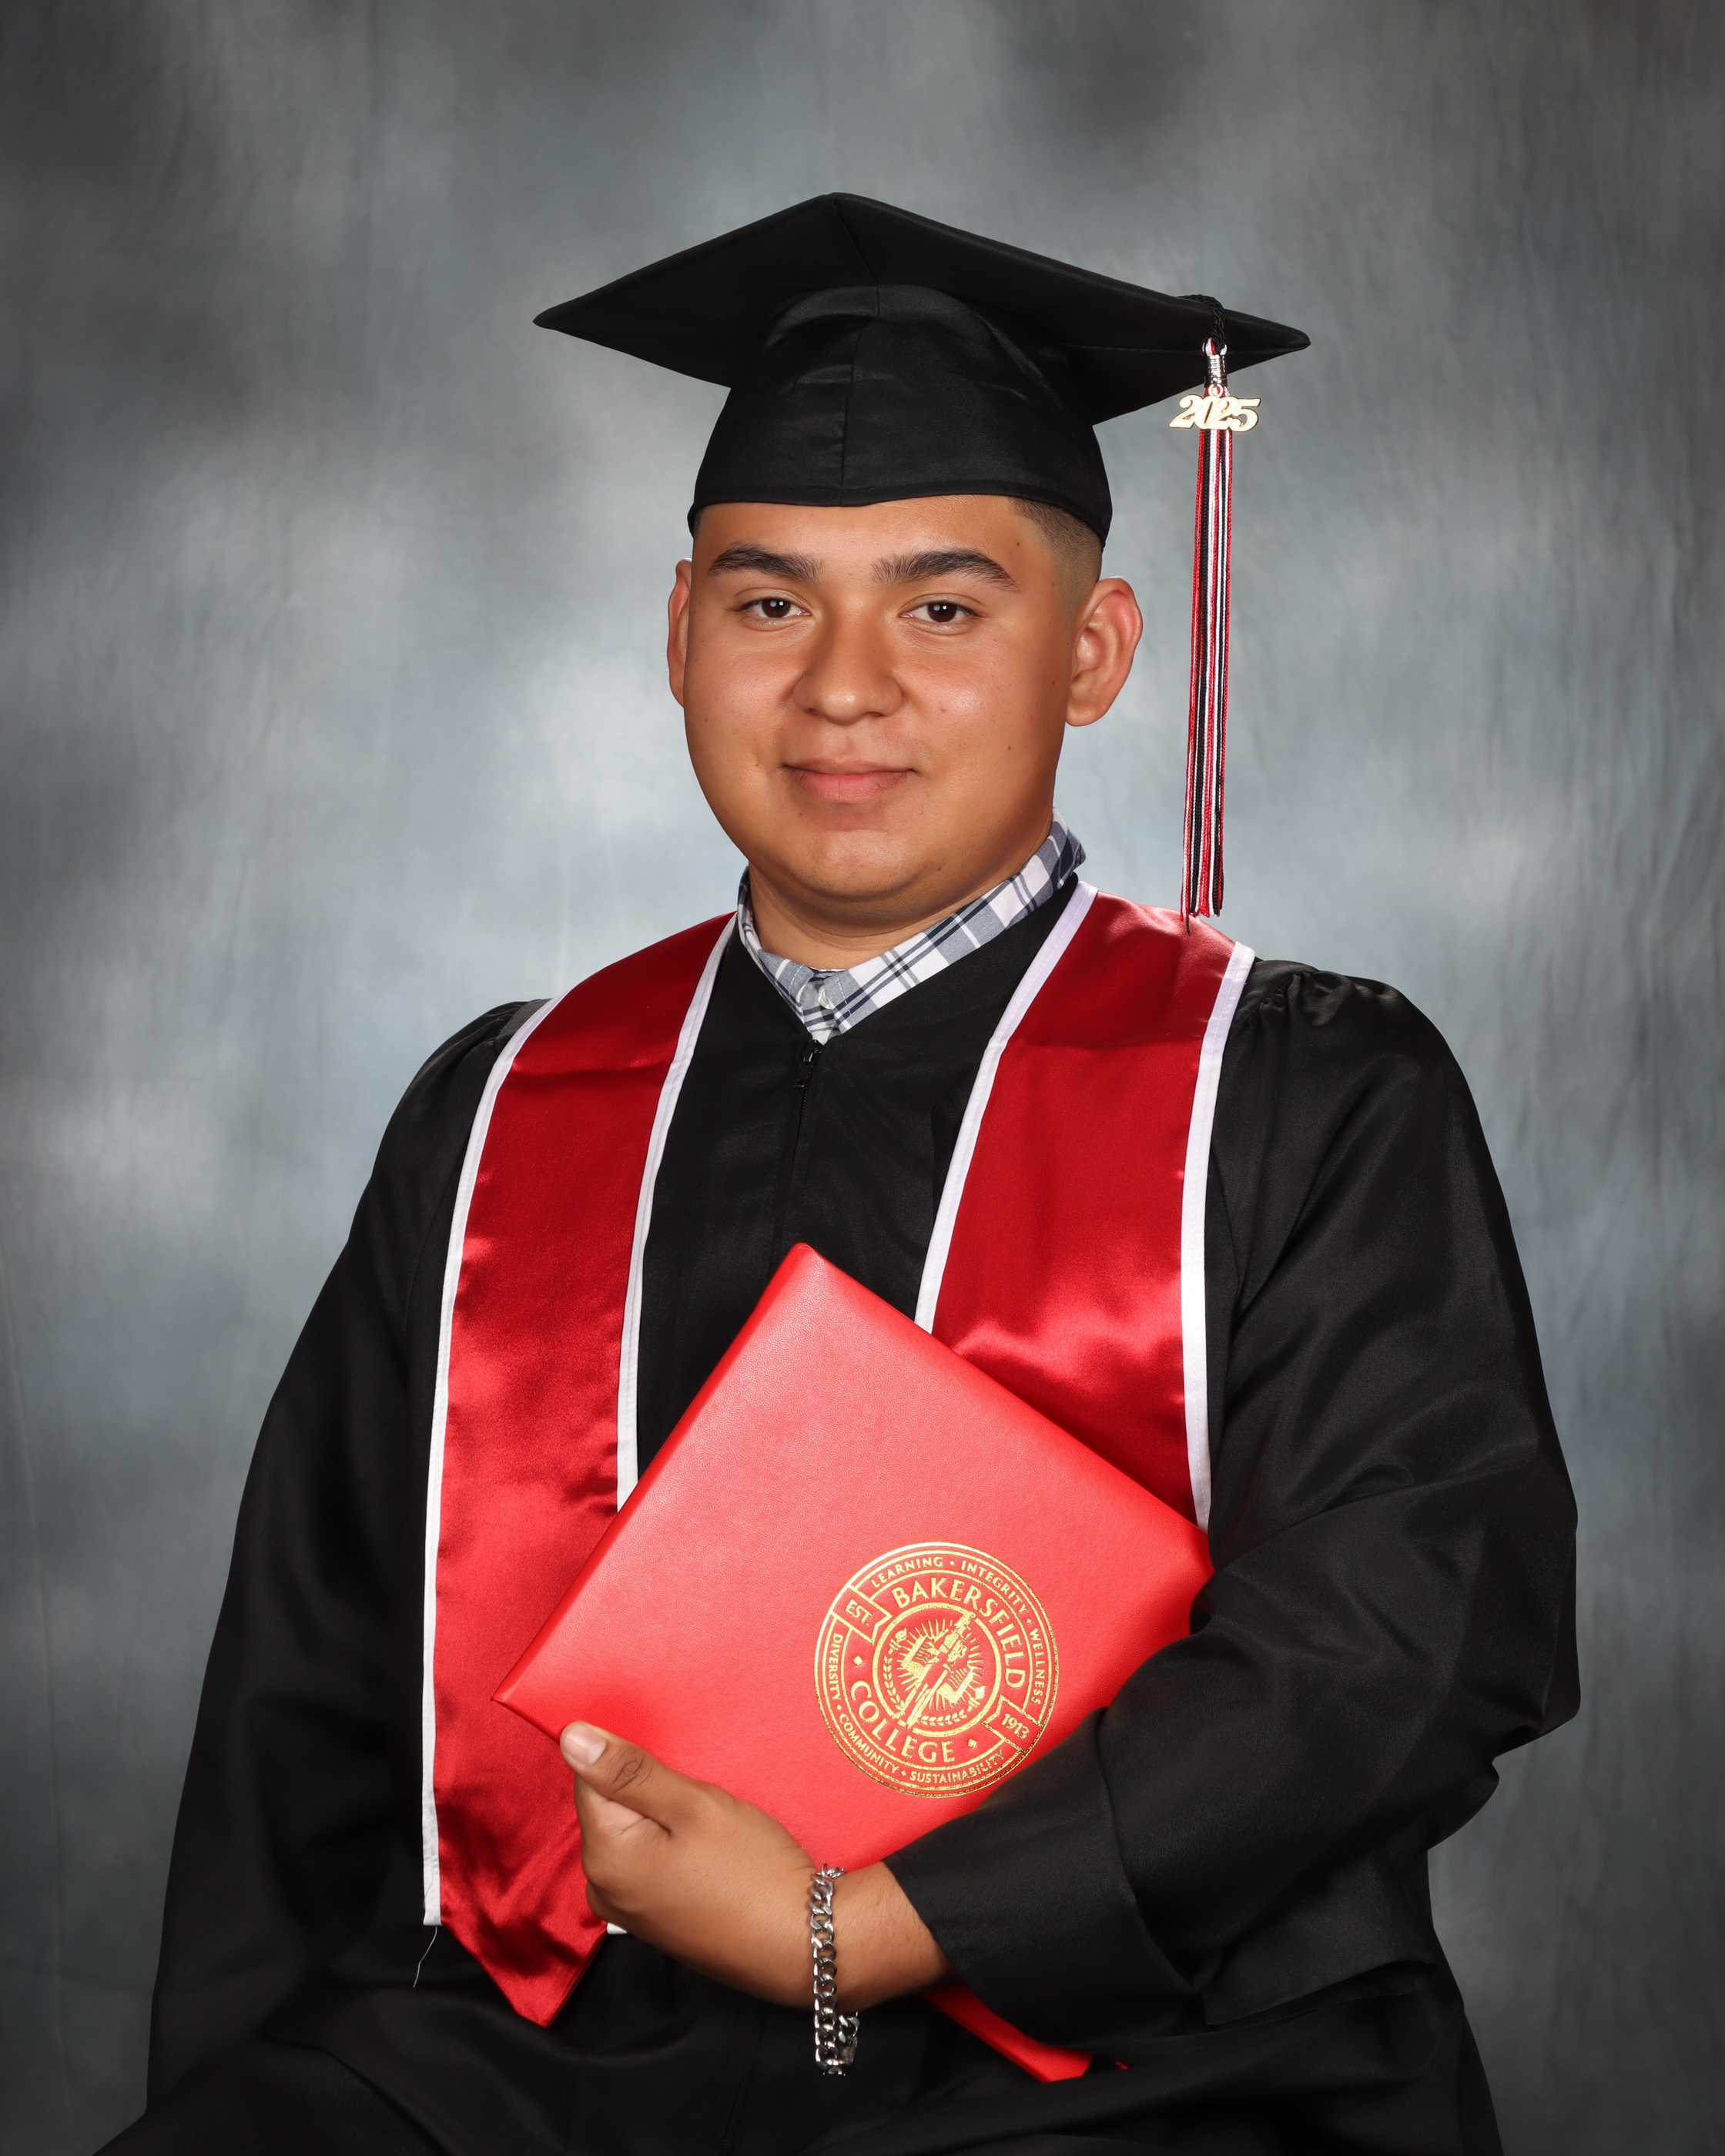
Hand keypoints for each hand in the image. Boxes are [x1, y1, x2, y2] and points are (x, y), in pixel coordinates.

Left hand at [561, 1722, 951, 2009]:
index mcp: (604, 1856)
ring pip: (633, 1834)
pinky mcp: (654, 1921)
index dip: (635, 1760)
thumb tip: (571, 1739)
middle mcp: (604, 1889)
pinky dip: (673, 1847)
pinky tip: (712, 1851)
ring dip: (665, 1818)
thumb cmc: (753, 1873)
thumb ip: (629, 1771)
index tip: (676, 1767)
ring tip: (712, 1826)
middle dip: (651, 1790)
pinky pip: (649, 1863)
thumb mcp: (694, 1805)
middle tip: (702, 1797)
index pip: (591, 1778)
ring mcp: (628, 1911)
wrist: (799, 1943)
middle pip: (612, 1808)